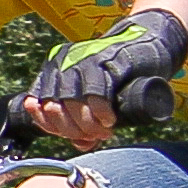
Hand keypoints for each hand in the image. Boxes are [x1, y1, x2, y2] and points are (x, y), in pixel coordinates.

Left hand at [30, 9, 187, 141]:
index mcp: (53, 69)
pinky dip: (100, 112)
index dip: (55, 128)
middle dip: (73, 130)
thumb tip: (80, 145)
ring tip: (104, 132)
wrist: (148, 43)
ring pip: (73, 101)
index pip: (39, 106)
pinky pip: (96, 92)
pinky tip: (109, 120)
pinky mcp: (106, 60)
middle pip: (55, 107)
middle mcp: (63, 62)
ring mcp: (83, 59)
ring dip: (88, 124)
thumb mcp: (95, 96)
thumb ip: (83, 119)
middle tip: (95, 137)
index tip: (76, 137)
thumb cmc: (120, 74)